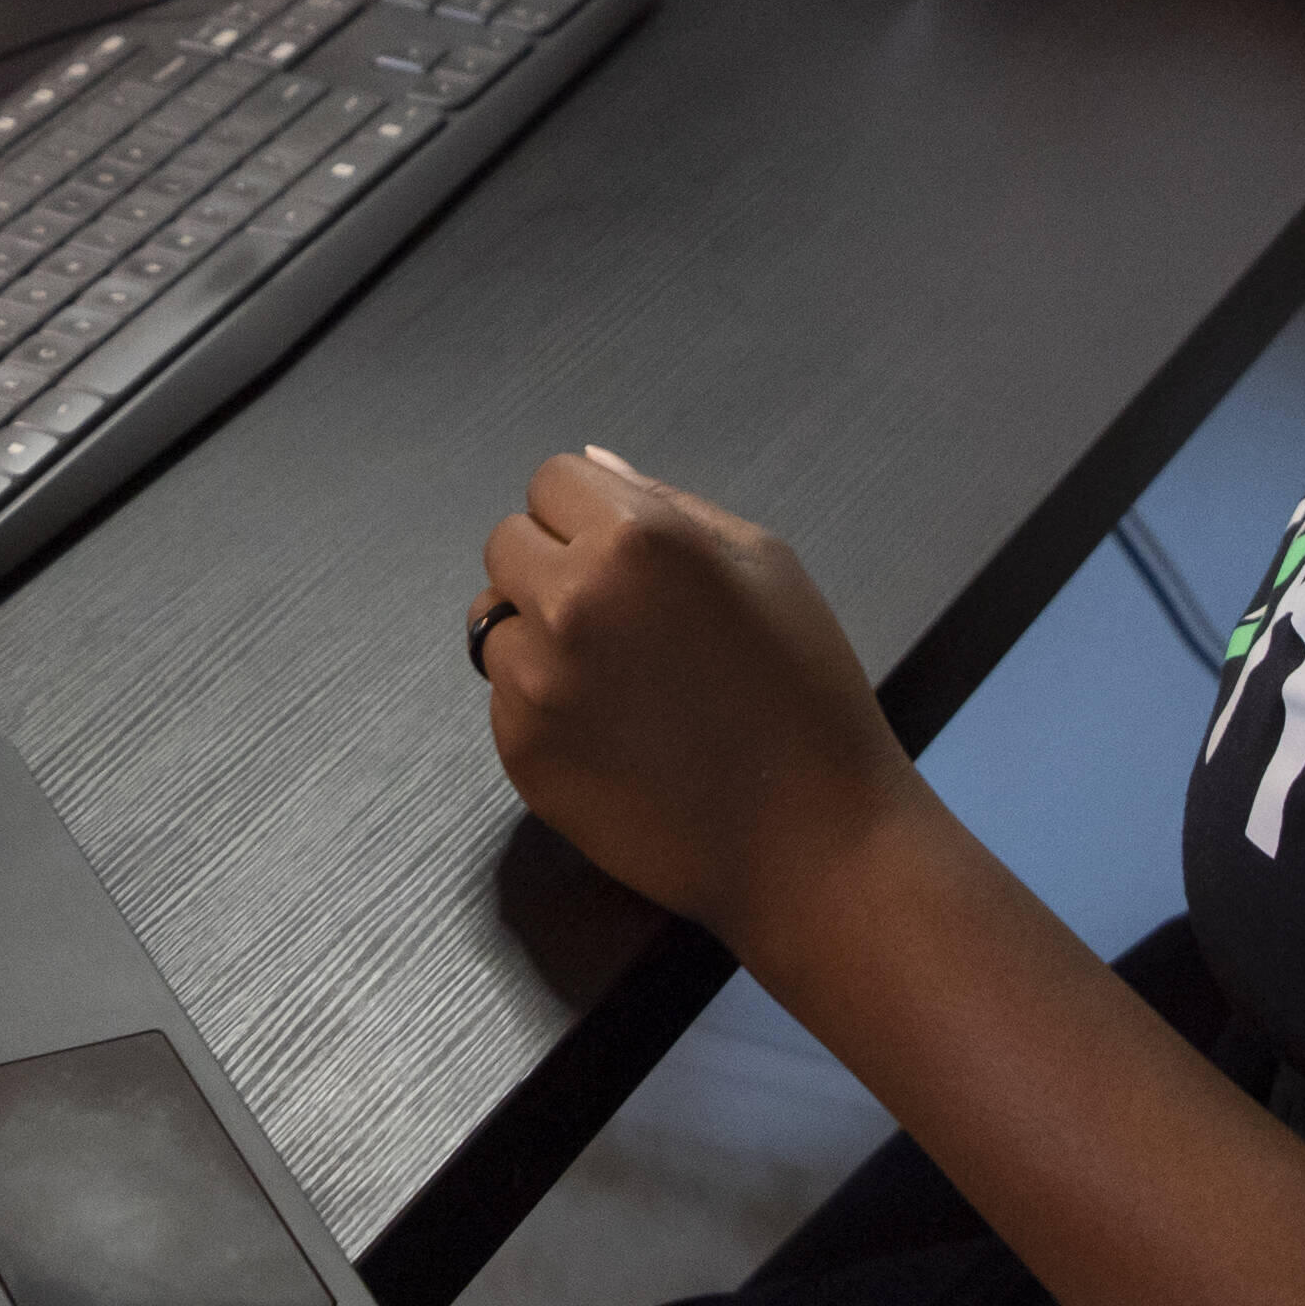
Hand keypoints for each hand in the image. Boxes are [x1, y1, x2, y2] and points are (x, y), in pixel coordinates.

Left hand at [468, 448, 928, 954]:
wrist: (810, 841)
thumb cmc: (806, 692)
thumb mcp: (765, 565)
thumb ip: (668, 504)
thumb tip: (592, 464)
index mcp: (636, 539)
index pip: (551, 481)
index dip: (588, 513)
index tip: (628, 558)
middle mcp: (570, 601)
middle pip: (506, 544)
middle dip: (553, 564)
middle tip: (624, 619)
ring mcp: (535, 682)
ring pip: (495, 621)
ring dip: (540, 635)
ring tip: (623, 681)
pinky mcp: (520, 750)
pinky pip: (504, 696)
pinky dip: (543, 705)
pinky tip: (615, 733)